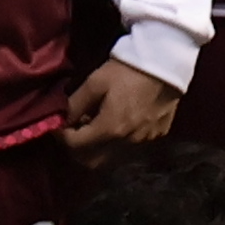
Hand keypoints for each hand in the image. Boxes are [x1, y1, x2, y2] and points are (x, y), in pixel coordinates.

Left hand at [61, 59, 182, 155]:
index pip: (75, 146)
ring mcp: (145, 141)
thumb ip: (75, 105)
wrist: (166, 62)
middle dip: (77, 149)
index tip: (58, 125)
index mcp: (110, 129)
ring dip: (97, 148)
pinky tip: (117, 123)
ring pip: (112, 159)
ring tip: (94, 126)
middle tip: (73, 130)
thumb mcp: (95, 83)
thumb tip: (62, 120)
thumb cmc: (127, 70)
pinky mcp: (158, 136)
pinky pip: (130, 149)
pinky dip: (117, 143)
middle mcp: (128, 143)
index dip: (61, 136)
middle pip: (92, 162)